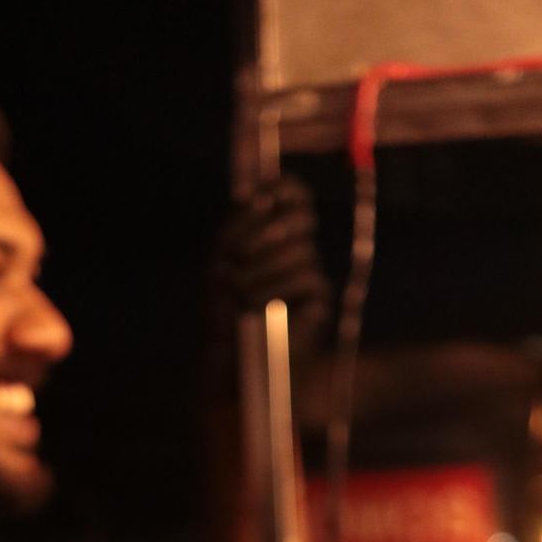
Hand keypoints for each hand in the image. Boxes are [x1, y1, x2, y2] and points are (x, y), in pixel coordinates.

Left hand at [210, 174, 332, 373]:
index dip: (284, 187)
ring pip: (301, 250)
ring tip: (239, 291)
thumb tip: (257, 196)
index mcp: (276, 231)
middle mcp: (298, 248)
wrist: (232, 353)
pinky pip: (307, 278)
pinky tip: (260, 306)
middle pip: (303, 216)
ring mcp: (311, 273)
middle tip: (239, 256)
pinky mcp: (320, 300)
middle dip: (267, 231)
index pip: (296, 194)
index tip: (261, 196)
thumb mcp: (222, 259)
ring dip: (263, 268)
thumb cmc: (224, 307)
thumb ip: (238, 223)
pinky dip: (278, 289)